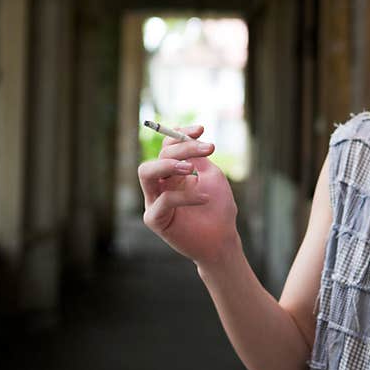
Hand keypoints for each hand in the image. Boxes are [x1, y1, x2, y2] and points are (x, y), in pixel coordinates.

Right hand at [138, 124, 239, 265]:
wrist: (223, 239)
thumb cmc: (218, 209)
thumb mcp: (211, 176)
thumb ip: (198, 158)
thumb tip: (188, 136)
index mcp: (172, 172)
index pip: (167, 146)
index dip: (180, 134)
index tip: (201, 129)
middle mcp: (160, 184)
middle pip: (158, 155)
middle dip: (181, 148)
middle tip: (207, 149)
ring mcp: (154, 201)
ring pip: (146, 173)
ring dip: (168, 165)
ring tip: (191, 168)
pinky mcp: (155, 219)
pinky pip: (164, 200)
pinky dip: (186, 196)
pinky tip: (205, 198)